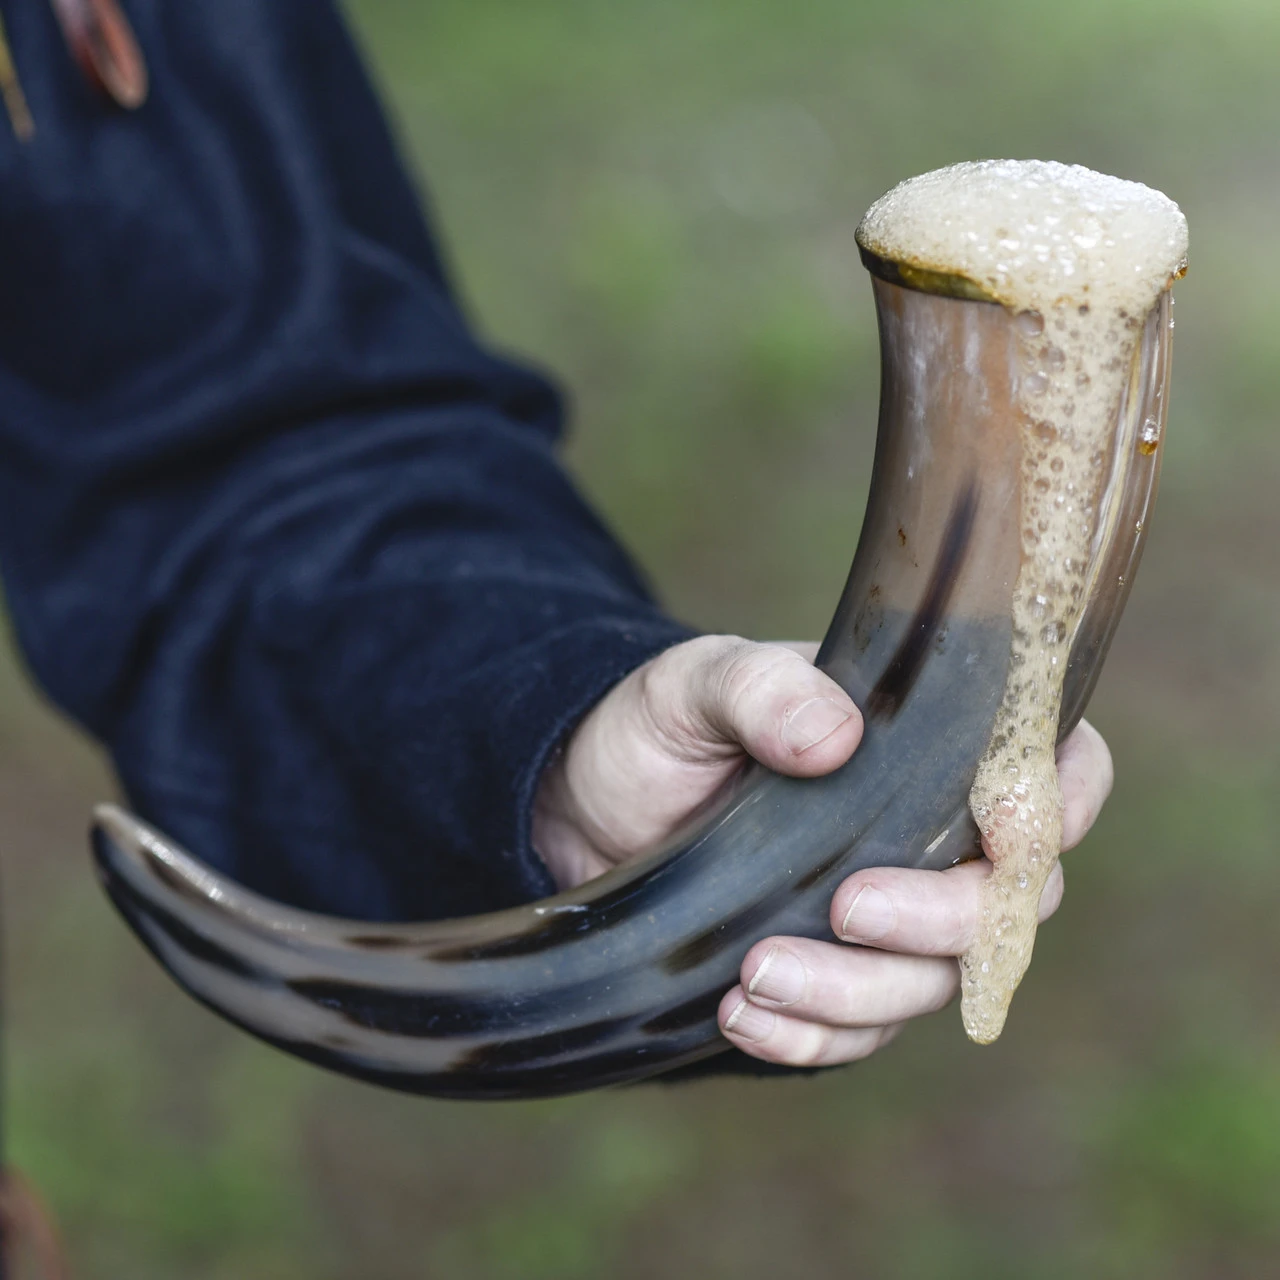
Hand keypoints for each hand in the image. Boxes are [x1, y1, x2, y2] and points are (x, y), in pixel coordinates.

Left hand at [532, 635, 1113, 1066]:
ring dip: (854, 991)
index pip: (1054, 768)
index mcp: (930, 743)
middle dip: (940, 918)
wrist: (591, 805)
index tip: (1004, 829)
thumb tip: (836, 736)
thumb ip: (763, 689)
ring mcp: (886, 916)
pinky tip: (742, 1017)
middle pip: (1007, 902)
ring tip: (756, 972)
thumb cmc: (664, 726)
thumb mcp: (698, 684)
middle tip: (846, 906)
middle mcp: (929, 836)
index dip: (1058, 803)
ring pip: (930, 983)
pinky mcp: (833, 979)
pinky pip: (855, 1034)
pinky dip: (808, 1038)